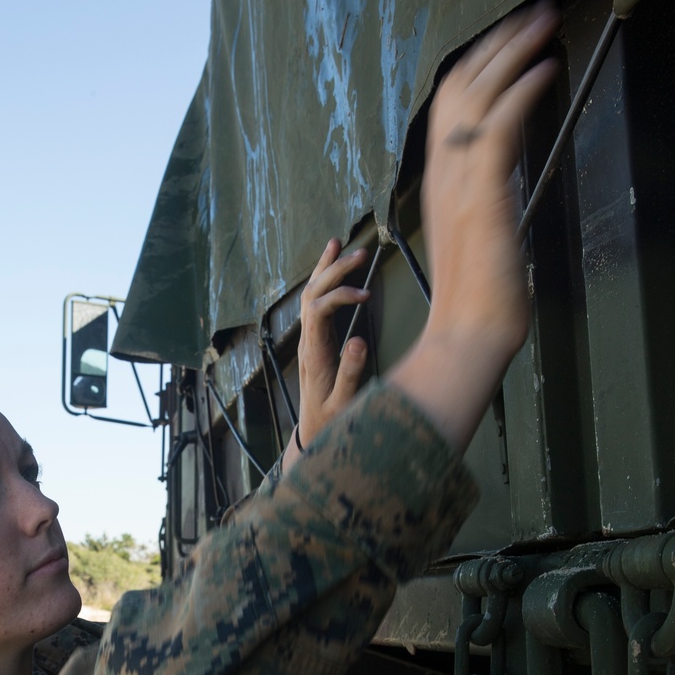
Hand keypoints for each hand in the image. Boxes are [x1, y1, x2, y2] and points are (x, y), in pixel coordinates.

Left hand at [293, 239, 370, 455]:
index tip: (367, 295)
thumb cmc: (331, 419)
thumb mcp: (343, 402)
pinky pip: (314, 303)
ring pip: (310, 294)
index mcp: (315, 353)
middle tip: (359, 253)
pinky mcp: (314, 340)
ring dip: (324, 269)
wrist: (313, 431)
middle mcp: (307, 341)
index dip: (341, 295)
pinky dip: (322, 281)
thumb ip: (351, 373)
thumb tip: (359, 340)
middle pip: (312, 294)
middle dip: (333, 271)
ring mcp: (308, 339)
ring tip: (338, 243)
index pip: (320, 310)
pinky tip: (330, 267)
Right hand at [391, 2, 559, 450]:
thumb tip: (500, 181)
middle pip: (458, 88)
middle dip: (495, 44)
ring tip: (541, 24)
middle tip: (528, 17)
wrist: (467, 335)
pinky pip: (500, 126)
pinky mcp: (482, 195)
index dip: (476, 67)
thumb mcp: (476, 237)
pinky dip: (523, 90)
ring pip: (477, 96)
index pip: (449, 107)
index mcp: (438, 184)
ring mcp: (458, 184)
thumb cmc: (475, 300)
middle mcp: (442, 176)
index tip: (505, 43)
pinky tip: (545, 70)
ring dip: (512, 53)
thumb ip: (482, 201)